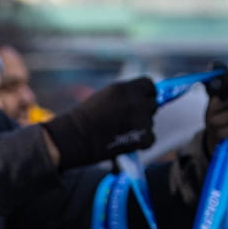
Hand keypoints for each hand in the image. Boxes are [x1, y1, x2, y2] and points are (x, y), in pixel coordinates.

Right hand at [42, 77, 156, 169]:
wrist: (75, 137)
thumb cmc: (83, 119)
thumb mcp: (106, 97)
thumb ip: (125, 96)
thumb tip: (140, 101)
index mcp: (127, 88)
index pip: (149, 86)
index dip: (145, 94)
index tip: (141, 101)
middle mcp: (137, 100)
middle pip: (153, 104)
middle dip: (143, 112)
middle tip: (128, 121)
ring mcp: (142, 119)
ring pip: (150, 122)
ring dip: (140, 128)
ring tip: (120, 133)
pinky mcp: (144, 137)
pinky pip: (150, 138)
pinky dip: (141, 142)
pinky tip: (125, 142)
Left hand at [202, 68, 227, 154]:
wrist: (225, 133)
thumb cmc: (221, 110)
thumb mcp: (215, 95)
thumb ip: (213, 81)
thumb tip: (213, 65)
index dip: (225, 79)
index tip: (211, 87)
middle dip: (225, 101)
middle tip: (211, 108)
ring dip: (225, 118)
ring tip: (212, 123)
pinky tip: (220, 133)